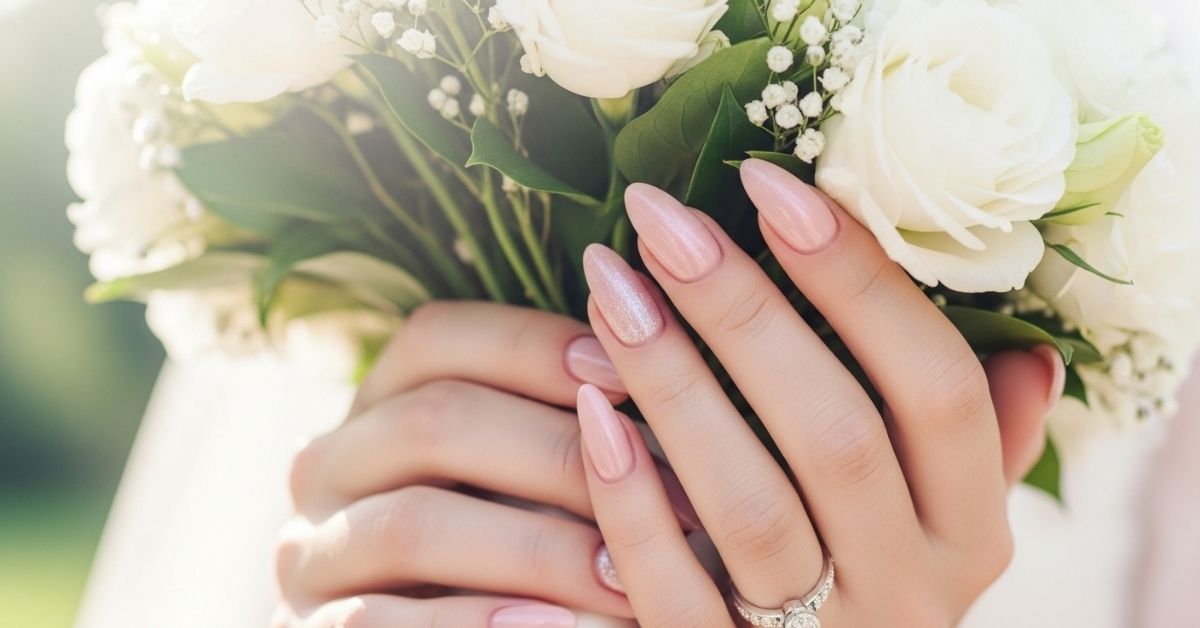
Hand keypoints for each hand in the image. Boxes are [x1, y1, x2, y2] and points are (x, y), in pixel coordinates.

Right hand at [272, 302, 659, 626]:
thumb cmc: (503, 553)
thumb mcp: (521, 482)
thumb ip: (558, 432)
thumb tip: (647, 373)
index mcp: (379, 405)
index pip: (436, 338)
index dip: (532, 345)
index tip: (627, 377)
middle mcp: (330, 465)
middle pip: (431, 421)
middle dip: (556, 454)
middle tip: (665, 495)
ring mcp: (311, 552)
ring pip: (411, 525)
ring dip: (533, 549)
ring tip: (623, 576)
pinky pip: (376, 623)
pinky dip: (472, 625)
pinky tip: (552, 627)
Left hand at [574, 159, 1065, 626]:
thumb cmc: (866, 585)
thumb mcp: (941, 530)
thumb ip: (981, 452)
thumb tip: (1029, 354)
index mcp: (970, 534)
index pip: (940, 388)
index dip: (858, 279)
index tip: (770, 181)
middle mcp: (908, 590)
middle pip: (837, 435)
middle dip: (745, 312)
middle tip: (663, 219)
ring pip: (749, 507)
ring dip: (676, 385)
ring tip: (611, 287)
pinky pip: (672, 592)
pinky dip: (629, 501)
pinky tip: (590, 407)